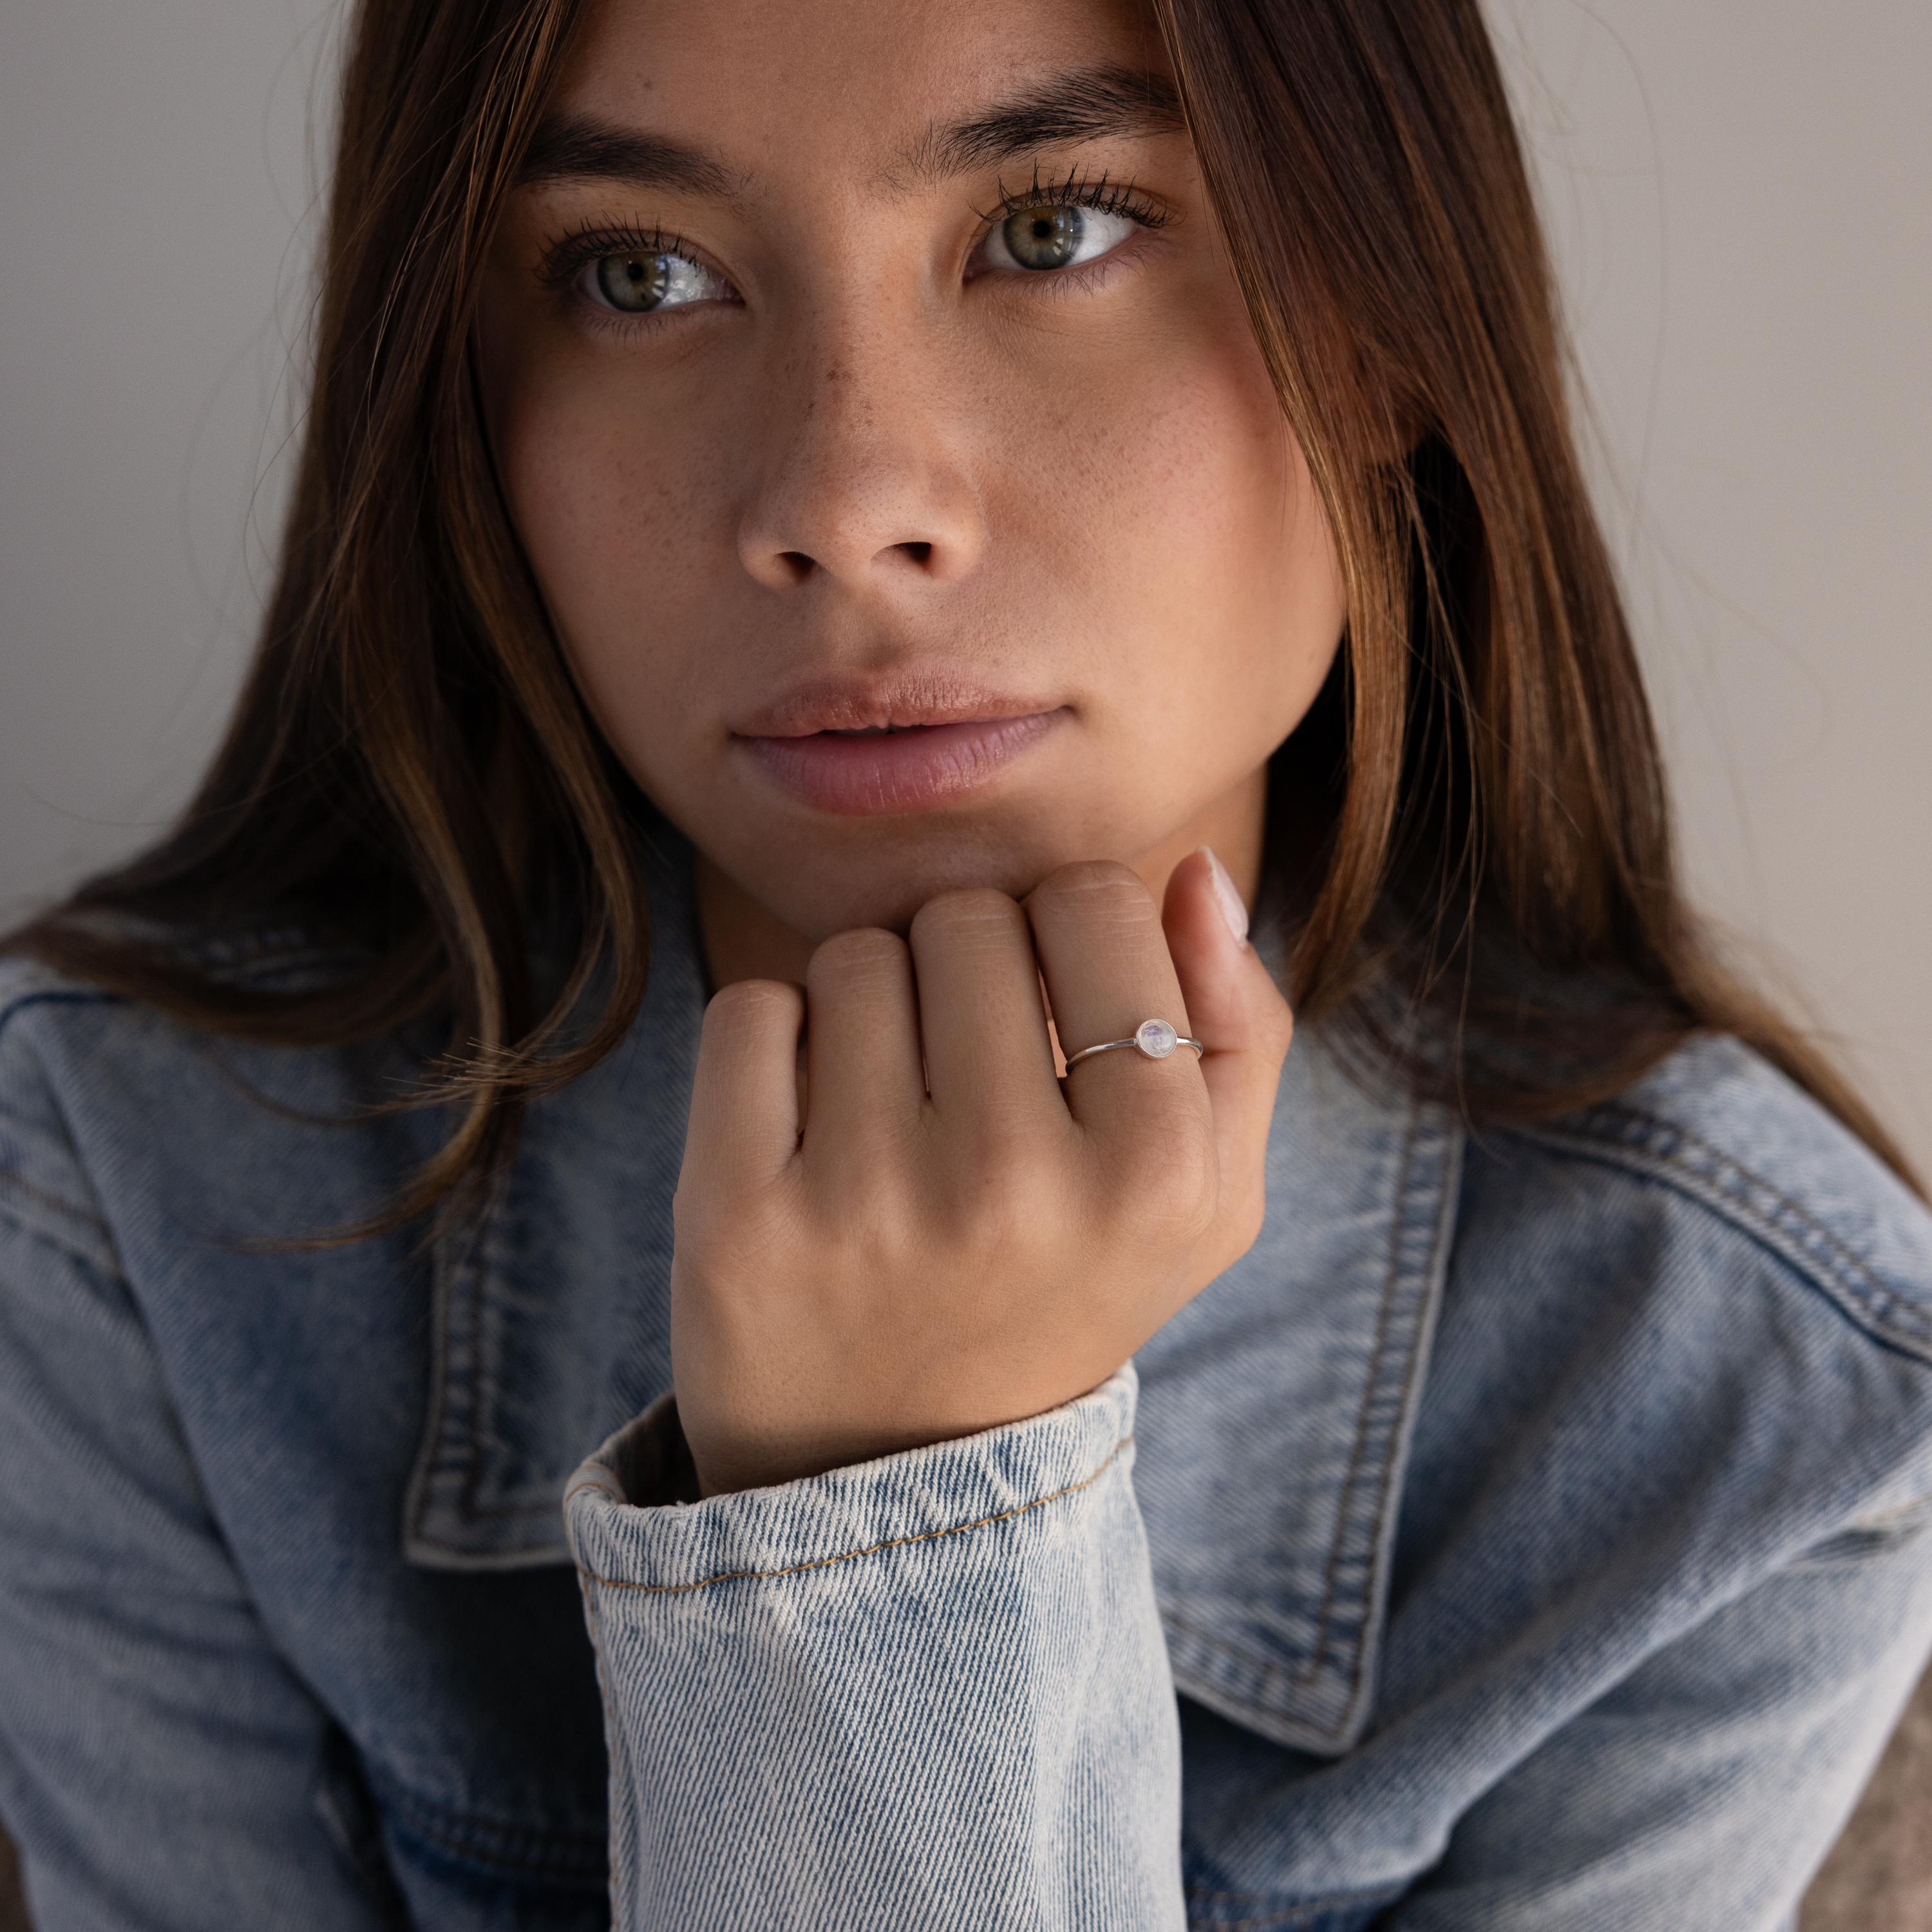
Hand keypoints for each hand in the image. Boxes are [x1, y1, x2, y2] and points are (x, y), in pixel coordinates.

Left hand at [668, 848, 1294, 1495]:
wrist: (904, 1473)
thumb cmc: (1067, 1289)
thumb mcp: (1204, 1194)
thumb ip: (1237, 1025)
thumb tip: (1190, 870)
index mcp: (1159, 1171)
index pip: (1095, 899)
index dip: (1070, 935)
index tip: (1058, 1018)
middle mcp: (1017, 1187)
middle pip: (969, 916)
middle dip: (967, 971)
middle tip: (967, 1082)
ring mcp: (869, 1205)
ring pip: (856, 955)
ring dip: (871, 1007)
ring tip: (893, 1114)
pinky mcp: (738, 1220)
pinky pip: (750, 1011)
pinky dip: (773, 1047)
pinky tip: (808, 1133)